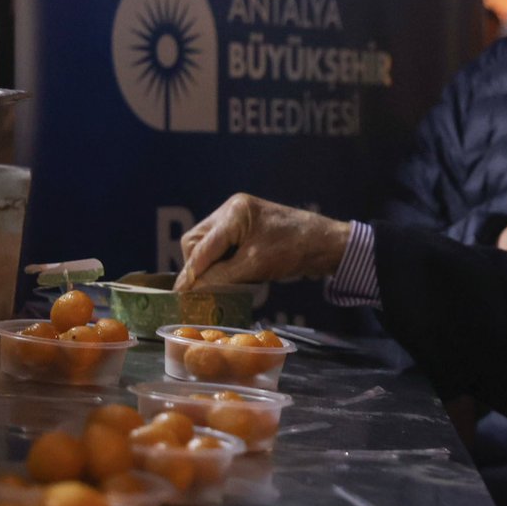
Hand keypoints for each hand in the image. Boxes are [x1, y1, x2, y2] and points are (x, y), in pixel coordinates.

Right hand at [173, 193, 351, 290]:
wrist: (326, 243)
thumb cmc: (294, 250)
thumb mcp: (255, 266)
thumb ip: (221, 277)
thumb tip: (193, 290)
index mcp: (234, 213)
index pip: (200, 246)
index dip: (189, 273)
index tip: (180, 295)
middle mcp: (231, 210)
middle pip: (196, 241)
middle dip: (197, 266)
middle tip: (203, 289)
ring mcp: (238, 218)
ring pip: (206, 244)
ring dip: (208, 265)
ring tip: (217, 284)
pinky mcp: (245, 228)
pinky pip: (221, 246)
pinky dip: (220, 262)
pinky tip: (228, 276)